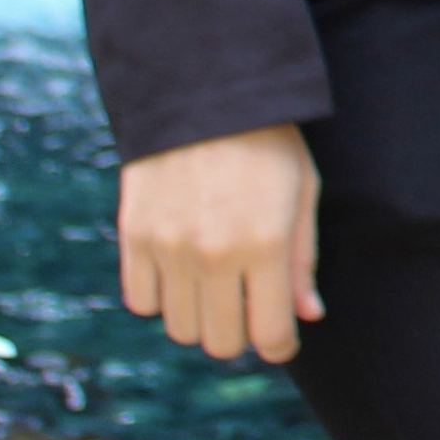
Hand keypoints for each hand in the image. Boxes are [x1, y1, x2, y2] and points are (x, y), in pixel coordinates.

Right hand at [118, 124, 321, 362]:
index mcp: (264, 243)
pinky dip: (162, 296)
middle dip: (240, 333)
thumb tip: (306, 316)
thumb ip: (302, 260)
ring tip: (216, 283)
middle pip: (220, 342)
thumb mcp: (302, 193)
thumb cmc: (267, 143)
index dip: (278, 345)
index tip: (279, 340)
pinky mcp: (133, 238)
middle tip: (248, 306)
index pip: (268, 333)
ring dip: (200, 317)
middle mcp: (213, 253)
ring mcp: (168, 248)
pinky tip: (181, 268)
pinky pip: (142, 302)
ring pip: (179, 329)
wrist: (203, 94)